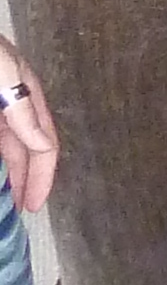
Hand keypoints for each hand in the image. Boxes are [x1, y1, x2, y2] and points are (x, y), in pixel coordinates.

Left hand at [0, 50, 59, 218]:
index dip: (42, 175)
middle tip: (22, 210)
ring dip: (8, 172)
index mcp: (25, 95)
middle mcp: (9, 105)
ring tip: (8, 197)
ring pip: (4, 148)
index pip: (44, 142)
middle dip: (26, 180)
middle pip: (24, 150)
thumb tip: (44, 145)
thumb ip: (22, 110)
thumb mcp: (4, 74)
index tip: (34, 205)